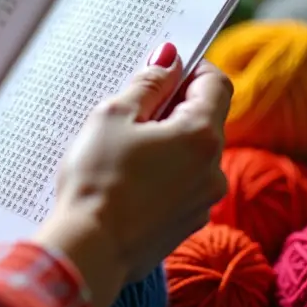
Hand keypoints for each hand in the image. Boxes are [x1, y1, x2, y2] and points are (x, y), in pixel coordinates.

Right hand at [34, 45, 230, 306]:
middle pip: (205, 119)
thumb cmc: (97, 177)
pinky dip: (163, 170)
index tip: (164, 68)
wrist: (89, 247)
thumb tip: (169, 58)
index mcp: (200, 135)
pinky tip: (127, 177)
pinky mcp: (187, 223)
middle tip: (131, 106)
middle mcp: (213, 169)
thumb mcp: (114, 115)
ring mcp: (203, 200)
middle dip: (173, 105)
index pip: (216, 84)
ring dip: (167, 139)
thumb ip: (148, 83)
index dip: (193, 68)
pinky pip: (183, 182)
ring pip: (192, 153)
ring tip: (122, 146)